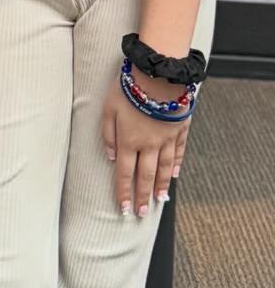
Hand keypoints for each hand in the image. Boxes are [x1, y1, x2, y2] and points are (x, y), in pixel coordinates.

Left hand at [101, 69, 188, 217]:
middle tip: (142, 213)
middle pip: (145, 176)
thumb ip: (108, 134)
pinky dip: (176, 164)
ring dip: (161, 185)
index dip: (123, 193)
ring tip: (160, 199)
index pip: (124, 173)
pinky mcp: (179, 128)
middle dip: (142, 196)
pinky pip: (178, 151)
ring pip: (164, 167)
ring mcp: (166, 138)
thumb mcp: (108, 109)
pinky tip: (174, 174)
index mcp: (129, 141)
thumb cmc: (129, 88)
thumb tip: (110, 157)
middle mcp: (148, 144)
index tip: (124, 209)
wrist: (159, 74)